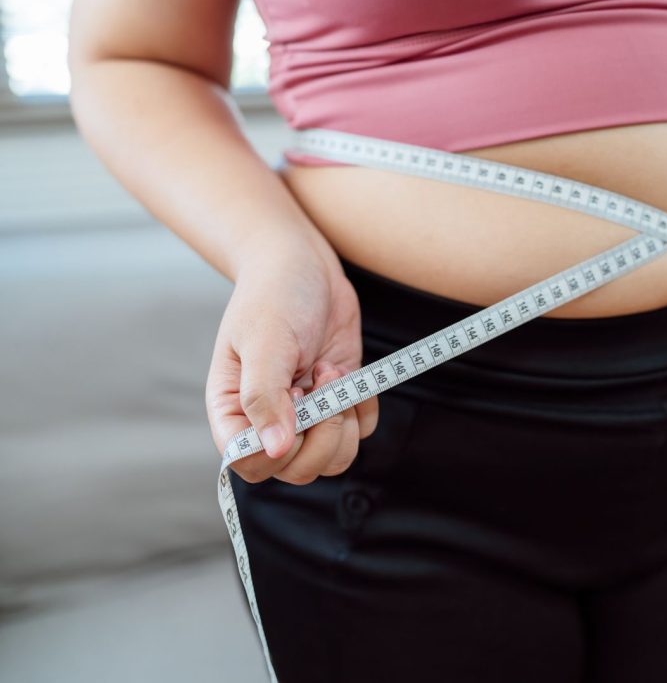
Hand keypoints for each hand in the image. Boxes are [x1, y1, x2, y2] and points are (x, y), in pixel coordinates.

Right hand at [205, 237, 378, 483]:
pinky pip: (361, 432)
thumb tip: (275, 449)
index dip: (278, 450)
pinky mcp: (339, 401)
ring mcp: (307, 414)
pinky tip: (347, 372)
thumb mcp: (264, 341)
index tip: (294, 402)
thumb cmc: (273, 296)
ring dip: (344, 422)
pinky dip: (364, 408)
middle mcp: (268, 420)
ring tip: (331, 374)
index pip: (249, 464)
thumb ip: (264, 397)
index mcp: (233, 411)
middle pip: (298, 470)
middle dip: (322, 434)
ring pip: (334, 459)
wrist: (303, 264)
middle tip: (322, 383)